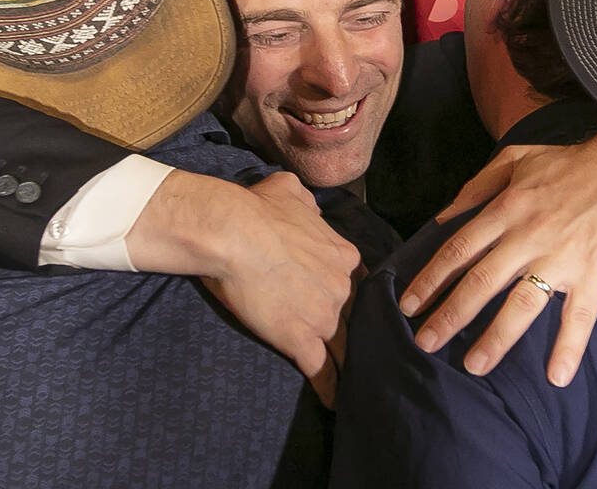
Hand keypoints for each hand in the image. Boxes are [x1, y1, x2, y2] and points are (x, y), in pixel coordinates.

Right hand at [200, 172, 362, 408]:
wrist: (232, 232)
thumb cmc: (257, 208)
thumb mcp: (290, 191)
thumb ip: (307, 203)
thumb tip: (308, 208)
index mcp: (342, 255)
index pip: (360, 282)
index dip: (357, 297)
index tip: (355, 309)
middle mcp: (341, 287)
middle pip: (358, 318)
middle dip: (361, 334)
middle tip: (364, 351)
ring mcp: (324, 316)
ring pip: (346, 348)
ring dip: (352, 365)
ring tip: (358, 384)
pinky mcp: (300, 340)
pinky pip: (323, 371)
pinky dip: (330, 388)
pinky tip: (335, 403)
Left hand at [397, 119, 596, 385]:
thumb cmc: (571, 163)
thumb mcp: (516, 159)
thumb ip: (476, 187)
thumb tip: (441, 216)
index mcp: (507, 209)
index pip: (459, 250)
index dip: (431, 279)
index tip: (409, 305)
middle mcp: (529, 236)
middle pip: (481, 281)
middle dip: (450, 315)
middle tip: (425, 344)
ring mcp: (563, 257)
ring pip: (522, 304)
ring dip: (496, 338)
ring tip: (474, 366)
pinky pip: (580, 317)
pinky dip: (568, 347)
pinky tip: (556, 376)